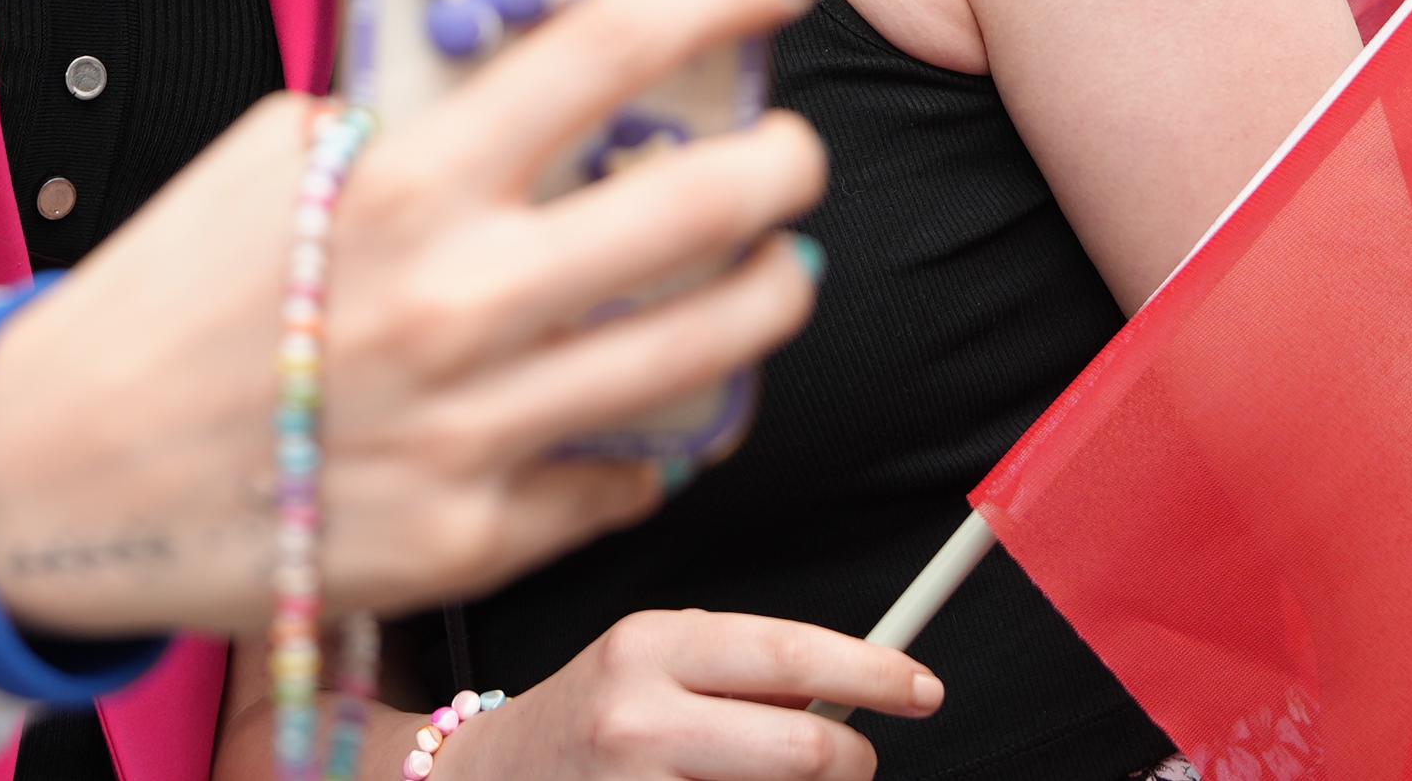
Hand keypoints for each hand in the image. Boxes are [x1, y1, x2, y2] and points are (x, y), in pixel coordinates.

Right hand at [0, 0, 826, 637]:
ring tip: (776, 274)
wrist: (57, 474)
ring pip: (699, 356)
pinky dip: (653, 438)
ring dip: (765, 300)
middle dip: (783, 165)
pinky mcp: (472, 537)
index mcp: (407, 182)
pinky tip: (656, 409)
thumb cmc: (165, 302)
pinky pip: (620, 478)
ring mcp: (474, 429)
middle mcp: (458, 300)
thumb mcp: (273, 158)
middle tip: (794, 153)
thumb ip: (402, 125)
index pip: (604, 54)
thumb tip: (524, 94)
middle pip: (697, 209)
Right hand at [456, 610, 936, 780]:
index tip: (921, 689)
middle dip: (851, 763)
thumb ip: (742, 672)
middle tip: (854, 761)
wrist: (489, 778)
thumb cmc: (589, 717)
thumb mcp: (652, 661)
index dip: (871, 673)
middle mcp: (639, 714)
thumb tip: (850, 694)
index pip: (788, 653)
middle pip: (802, 750)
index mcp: (650, 644)